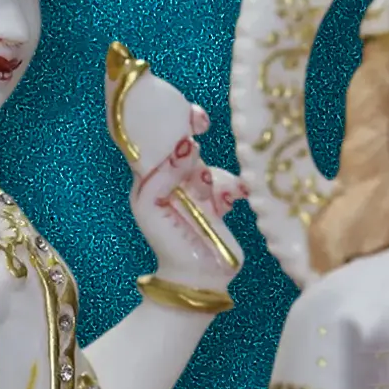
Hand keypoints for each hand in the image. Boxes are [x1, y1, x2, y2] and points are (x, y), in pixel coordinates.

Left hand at [130, 102, 245, 286]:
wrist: (196, 276)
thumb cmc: (166, 240)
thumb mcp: (151, 203)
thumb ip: (163, 171)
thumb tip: (189, 144)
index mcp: (152, 177)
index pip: (156, 140)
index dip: (168, 120)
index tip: (181, 112)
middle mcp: (174, 180)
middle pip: (185, 143)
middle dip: (194, 129)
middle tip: (201, 123)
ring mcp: (198, 191)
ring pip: (211, 164)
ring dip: (215, 176)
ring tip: (212, 196)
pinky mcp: (220, 203)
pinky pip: (232, 182)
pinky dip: (236, 187)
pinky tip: (237, 197)